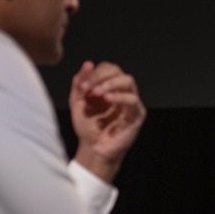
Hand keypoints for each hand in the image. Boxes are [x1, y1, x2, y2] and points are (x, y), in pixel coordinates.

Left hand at [69, 61, 146, 182]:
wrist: (93, 149)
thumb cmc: (87, 128)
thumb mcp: (77, 102)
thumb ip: (80, 84)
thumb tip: (88, 64)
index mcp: (107, 87)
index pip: (106, 69)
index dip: (94, 73)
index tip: (82, 87)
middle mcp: (120, 92)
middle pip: (118, 71)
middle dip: (101, 76)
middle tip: (89, 89)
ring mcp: (130, 102)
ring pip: (128, 81)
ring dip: (111, 84)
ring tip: (97, 94)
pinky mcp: (137, 114)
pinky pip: (133, 99)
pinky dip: (120, 96)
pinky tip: (108, 100)